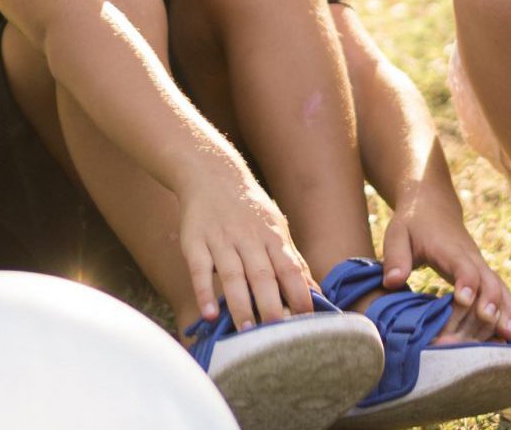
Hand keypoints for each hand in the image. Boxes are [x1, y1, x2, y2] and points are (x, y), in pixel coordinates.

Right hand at [179, 163, 320, 330]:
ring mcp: (220, 240)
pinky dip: (204, 292)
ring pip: (233, 275)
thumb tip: (316, 293)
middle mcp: (248, 239)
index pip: (290, 269)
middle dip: (271, 306)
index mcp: (272, 237)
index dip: (299, 295)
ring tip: (247, 332)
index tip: (307, 322)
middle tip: (277, 336)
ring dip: (240, 304)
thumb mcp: (275, 229)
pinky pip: (200, 269)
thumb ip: (293, 261)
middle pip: (262, 275)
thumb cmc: (249, 209)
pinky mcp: (195, 242)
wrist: (210, 174)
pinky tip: (209, 314)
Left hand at [381, 191, 510, 340]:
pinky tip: (507, 336)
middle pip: (489, 282)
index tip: (464, 301)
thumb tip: (393, 282)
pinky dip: (508, 312)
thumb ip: (395, 257)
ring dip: (504, 313)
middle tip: (486, 328)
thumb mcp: (397, 234)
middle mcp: (472, 258)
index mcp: (449, 249)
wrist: (433, 207)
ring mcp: (480, 267)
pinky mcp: (483, 276)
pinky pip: (501, 294)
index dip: (466, 282)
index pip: (464, 265)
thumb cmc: (412, 224)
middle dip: (490, 305)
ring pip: (500, 290)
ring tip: (505, 339)